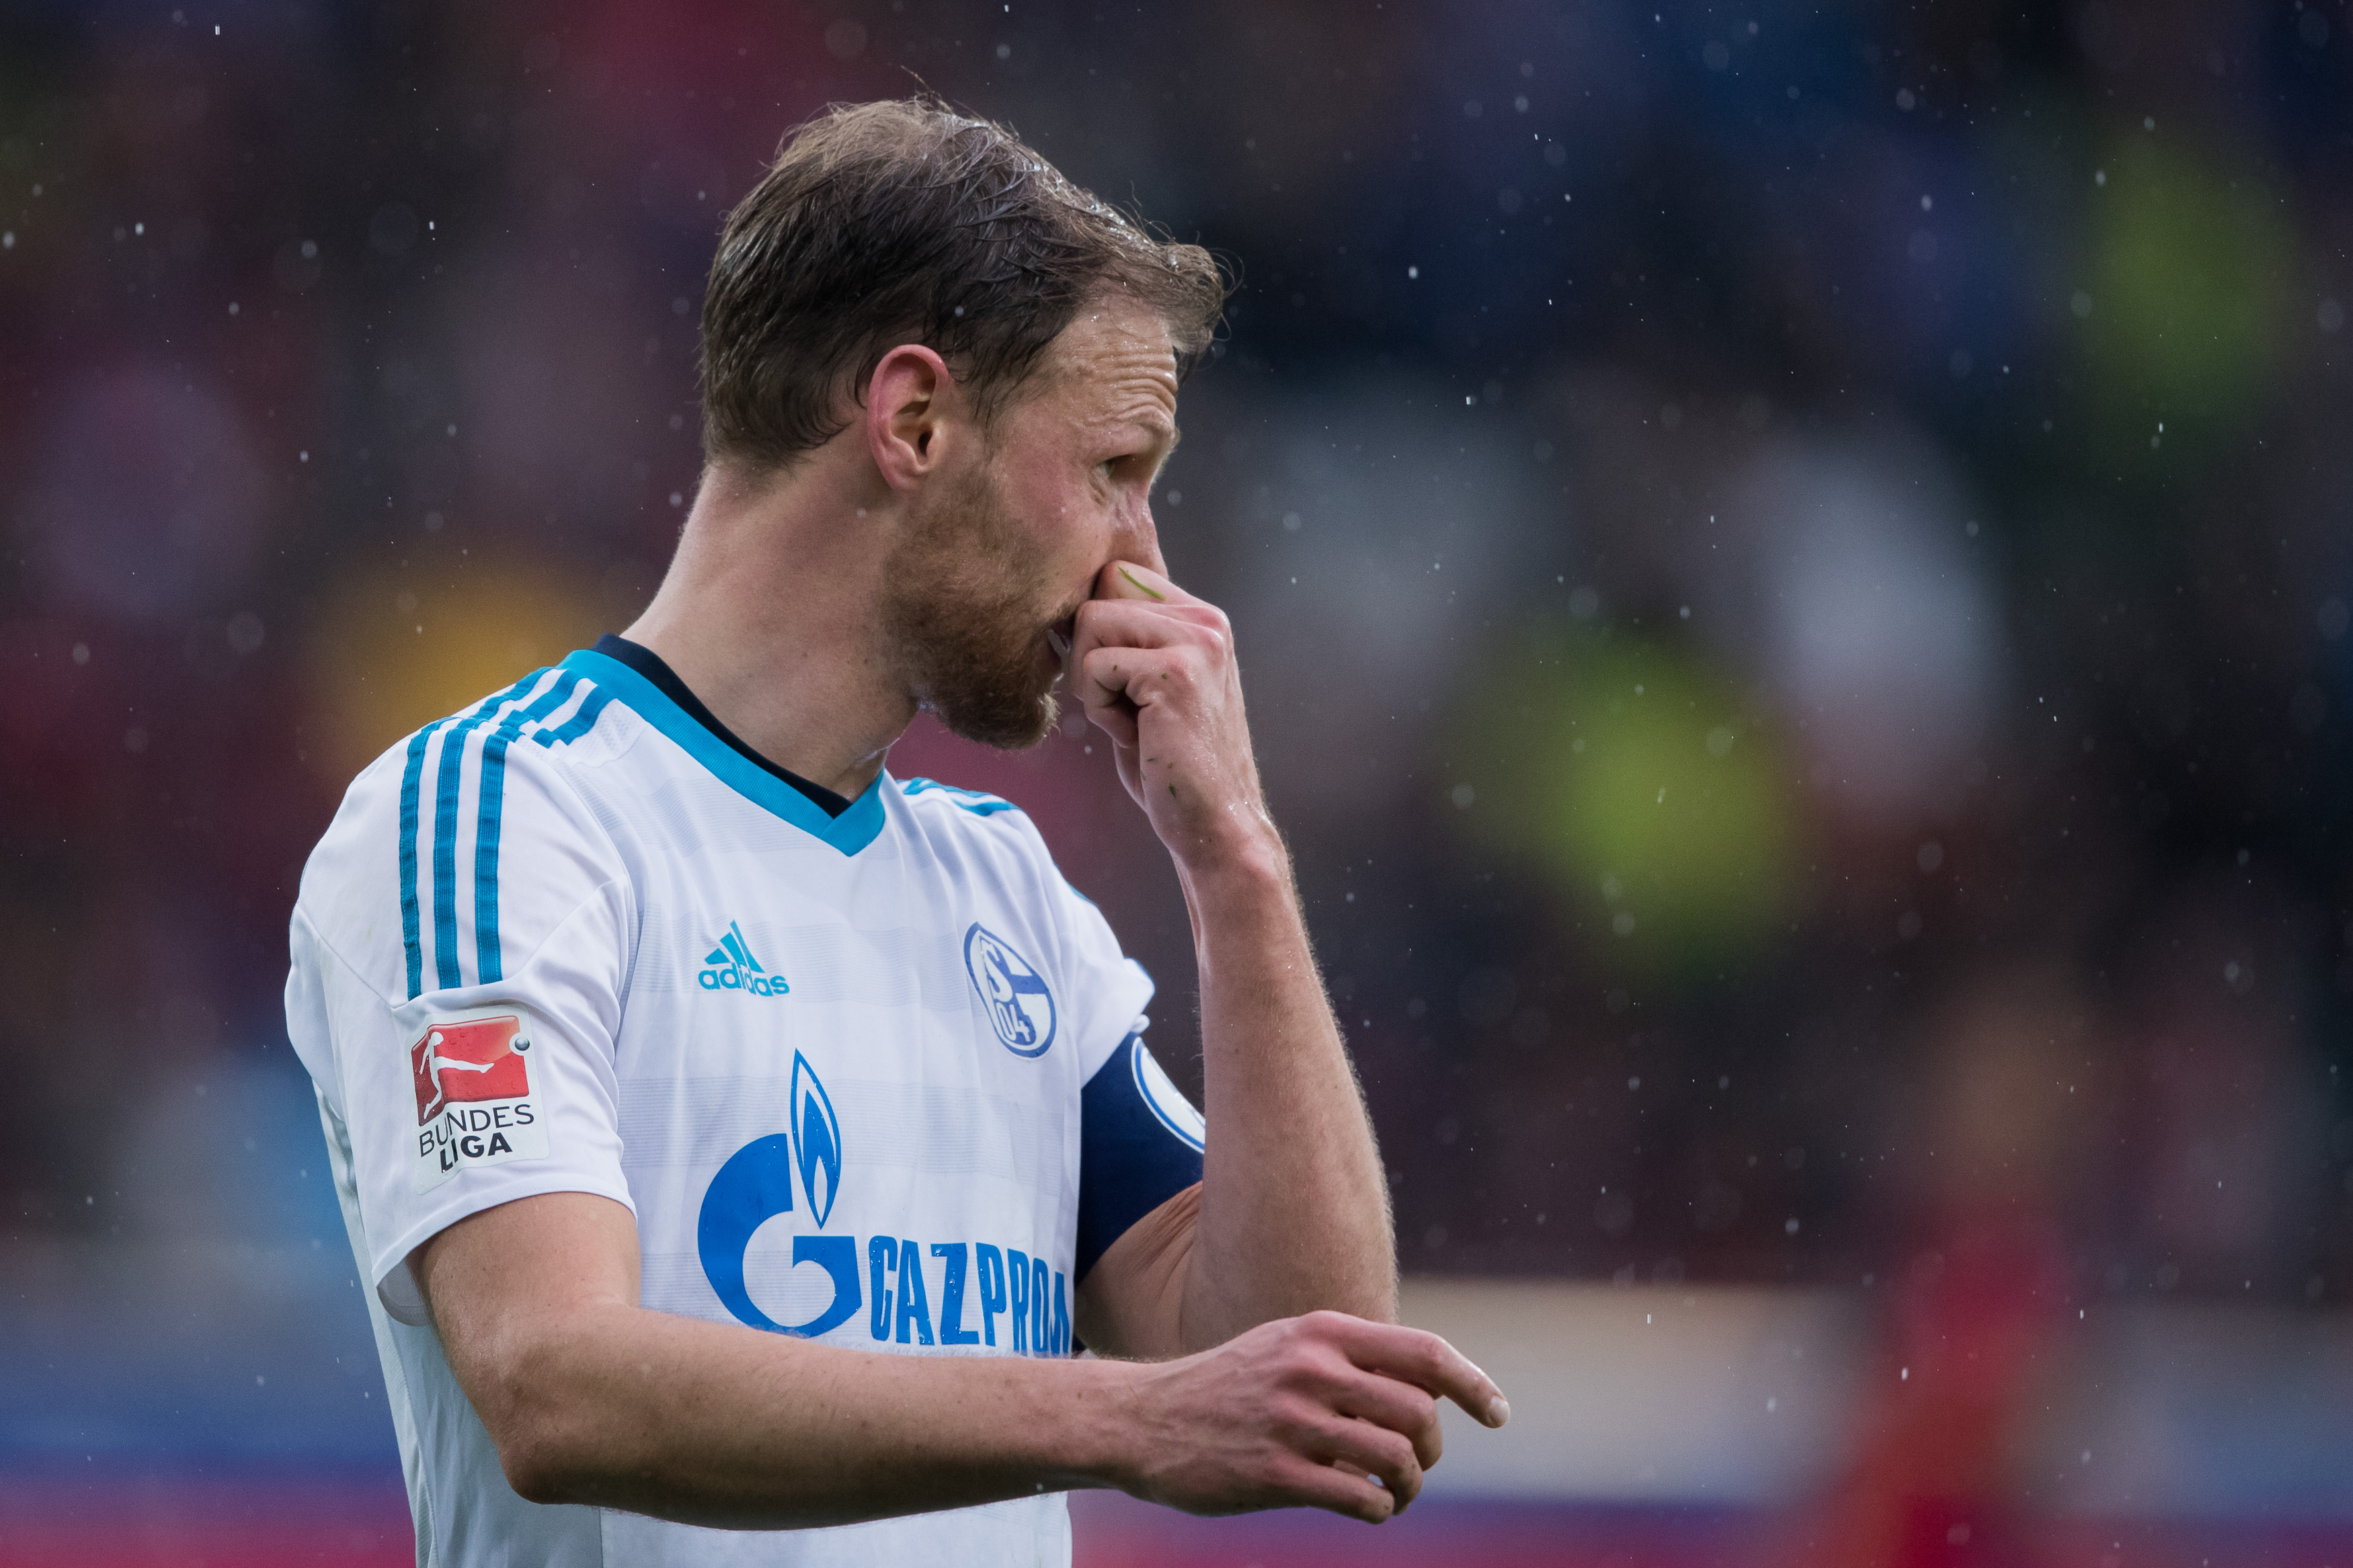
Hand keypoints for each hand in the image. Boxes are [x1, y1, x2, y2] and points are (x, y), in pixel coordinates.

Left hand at [1069, 560, 1272, 866]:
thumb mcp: (1148, 689)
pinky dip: (1099, 709)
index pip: (1116, 575)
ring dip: (1092, 682)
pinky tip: (1135, 736)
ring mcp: (1195, 642)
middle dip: (1090, 652)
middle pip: (1099, 591)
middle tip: (1122, 704)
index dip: (1096, 627)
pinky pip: (1094, 667)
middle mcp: (1204, 620)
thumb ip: (1127, 643)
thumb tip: (1064, 608)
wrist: (1215, 825)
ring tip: (1131, 720)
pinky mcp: (1176, 672)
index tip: (1114, 680)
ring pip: (1090, 622)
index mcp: (1200, 619)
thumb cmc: (1171, 765)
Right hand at [1109, 1310, 1508, 1524]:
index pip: (1424, 1352)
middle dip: (1433, 1448)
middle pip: (1419, 1413)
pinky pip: (1359, 1499)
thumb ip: (1350, 1358)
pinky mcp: (1273, 1473)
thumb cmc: (1227, 1386)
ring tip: (1394, 1494)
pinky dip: (1379, 1511)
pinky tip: (1367, 1509)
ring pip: (1396, 1459)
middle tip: (1418, 1465)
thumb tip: (1428, 1390)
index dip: (1473, 1384)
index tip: (1498, 1413)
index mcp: (1321, 1331)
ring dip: (1409, 1486)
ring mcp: (1292, 1422)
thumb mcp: (1287, 1347)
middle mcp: (1311, 1369)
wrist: (1144, 1419)